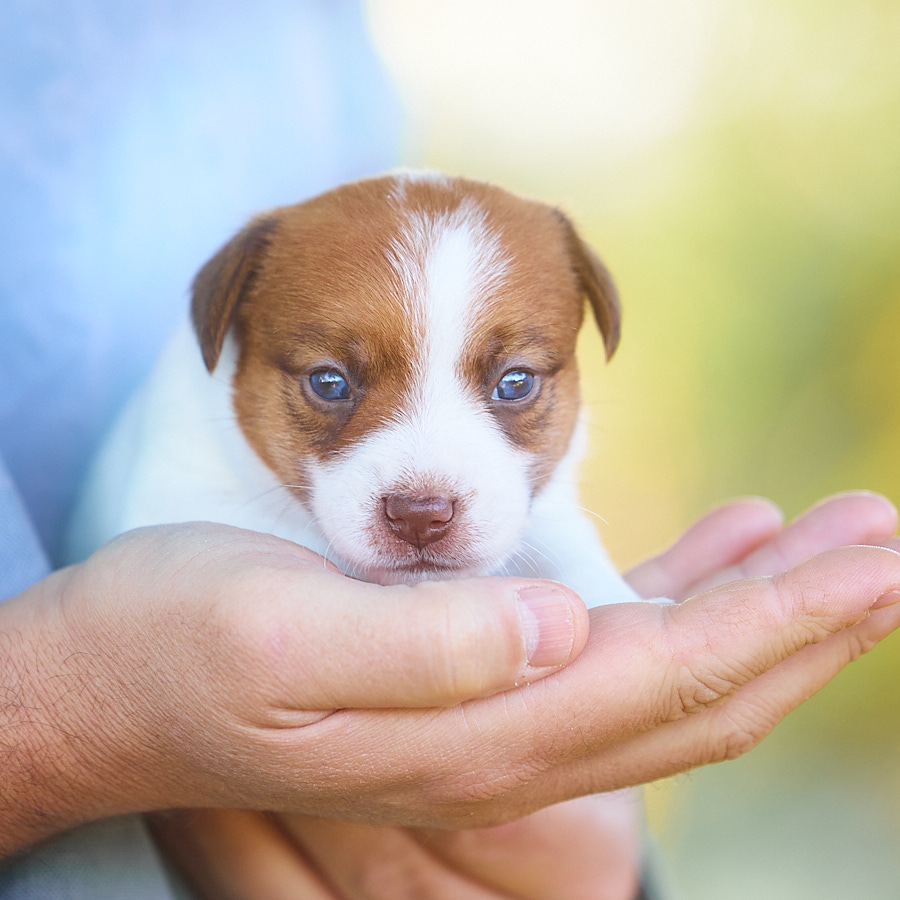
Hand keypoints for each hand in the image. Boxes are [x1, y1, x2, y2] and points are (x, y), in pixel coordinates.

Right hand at [148, 492, 898, 899]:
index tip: (876, 561)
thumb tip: (559, 629)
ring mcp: (488, 712)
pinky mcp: (465, 674)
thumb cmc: (177, 641)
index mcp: (470, 727)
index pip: (669, 678)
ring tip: (839, 546)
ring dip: (762, 611)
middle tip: (891, 548)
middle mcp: (500, 734)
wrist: (109, 680)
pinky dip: (680, 597)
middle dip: (807, 622)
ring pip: (671, 673)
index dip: (784, 621)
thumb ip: (424, 649)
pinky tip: (724, 550)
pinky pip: (609, 645)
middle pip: (699, 690)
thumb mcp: (279, 637)